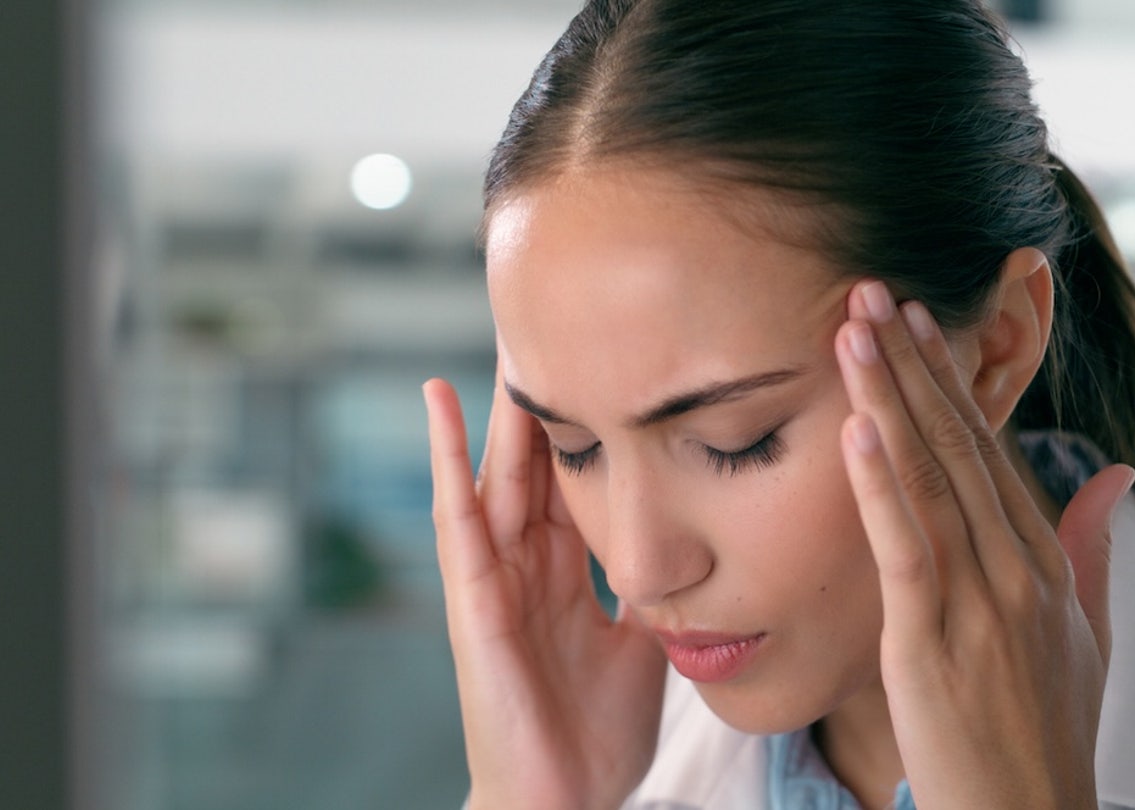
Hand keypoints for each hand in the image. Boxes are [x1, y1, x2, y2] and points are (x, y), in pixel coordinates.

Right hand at [425, 375, 666, 809]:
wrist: (564, 799)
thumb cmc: (594, 731)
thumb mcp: (643, 644)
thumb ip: (654, 594)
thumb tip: (692, 553)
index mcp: (570, 569)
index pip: (581, 473)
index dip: (592, 417)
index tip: (613, 355)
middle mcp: (530, 560)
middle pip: (541, 458)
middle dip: (551, 394)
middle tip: (561, 319)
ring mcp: (497, 574)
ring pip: (500, 469)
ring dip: (502, 404)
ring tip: (510, 334)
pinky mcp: (474, 597)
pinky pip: (460, 516)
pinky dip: (446, 457)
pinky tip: (441, 400)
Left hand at [833, 281, 1134, 808]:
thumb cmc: (1047, 729)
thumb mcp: (1083, 632)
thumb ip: (1090, 547)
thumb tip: (1113, 477)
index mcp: (1045, 561)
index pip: (990, 450)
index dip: (952, 381)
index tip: (919, 322)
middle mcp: (1018, 569)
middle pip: (959, 445)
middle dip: (914, 363)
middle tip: (874, 291)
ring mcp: (981, 602)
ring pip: (930, 479)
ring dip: (889, 397)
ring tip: (855, 330)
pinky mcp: (934, 640)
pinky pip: (906, 546)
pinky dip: (880, 482)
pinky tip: (857, 426)